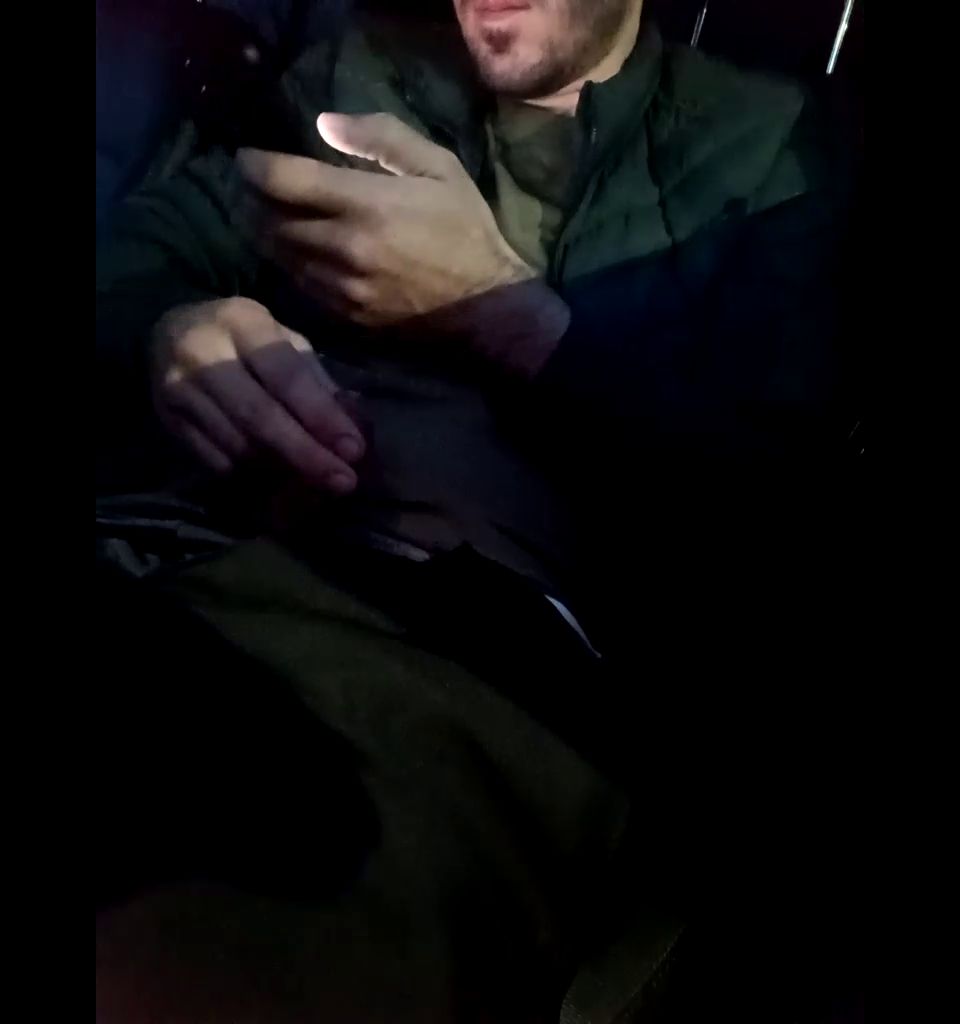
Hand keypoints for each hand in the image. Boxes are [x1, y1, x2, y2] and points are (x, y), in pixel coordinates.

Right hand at [150, 297, 364, 492]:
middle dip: (306, 454)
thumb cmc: (243, 339)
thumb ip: (317, 380)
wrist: (169, 334)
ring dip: (283, 469)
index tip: (353, 449)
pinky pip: (216, 460)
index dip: (321, 416)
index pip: (287, 376)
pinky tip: (278, 478)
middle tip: (342, 481)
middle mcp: (204, 353)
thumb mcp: (282, 340)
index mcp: (242, 322)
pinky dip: (253, 474)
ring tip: (317, 482)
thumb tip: (354, 427)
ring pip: (238, 445)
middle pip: (259, 416)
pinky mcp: (168, 421)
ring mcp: (180, 390)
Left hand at [237, 113, 569, 374]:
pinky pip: (301, 284)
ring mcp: (341, 286)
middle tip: (257, 188)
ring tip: (271, 216)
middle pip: (270, 220)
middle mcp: (343, 247)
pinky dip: (292, 264)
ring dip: (268, 233)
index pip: (283, 180)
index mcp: (365, 204)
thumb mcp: (439, 168)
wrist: (486, 308)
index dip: (254, 165)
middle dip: (255, 200)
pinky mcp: (345, 315)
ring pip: (280, 255)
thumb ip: (381, 138)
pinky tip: (302, 251)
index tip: (247, 158)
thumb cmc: (465, 230)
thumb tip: (324, 124)